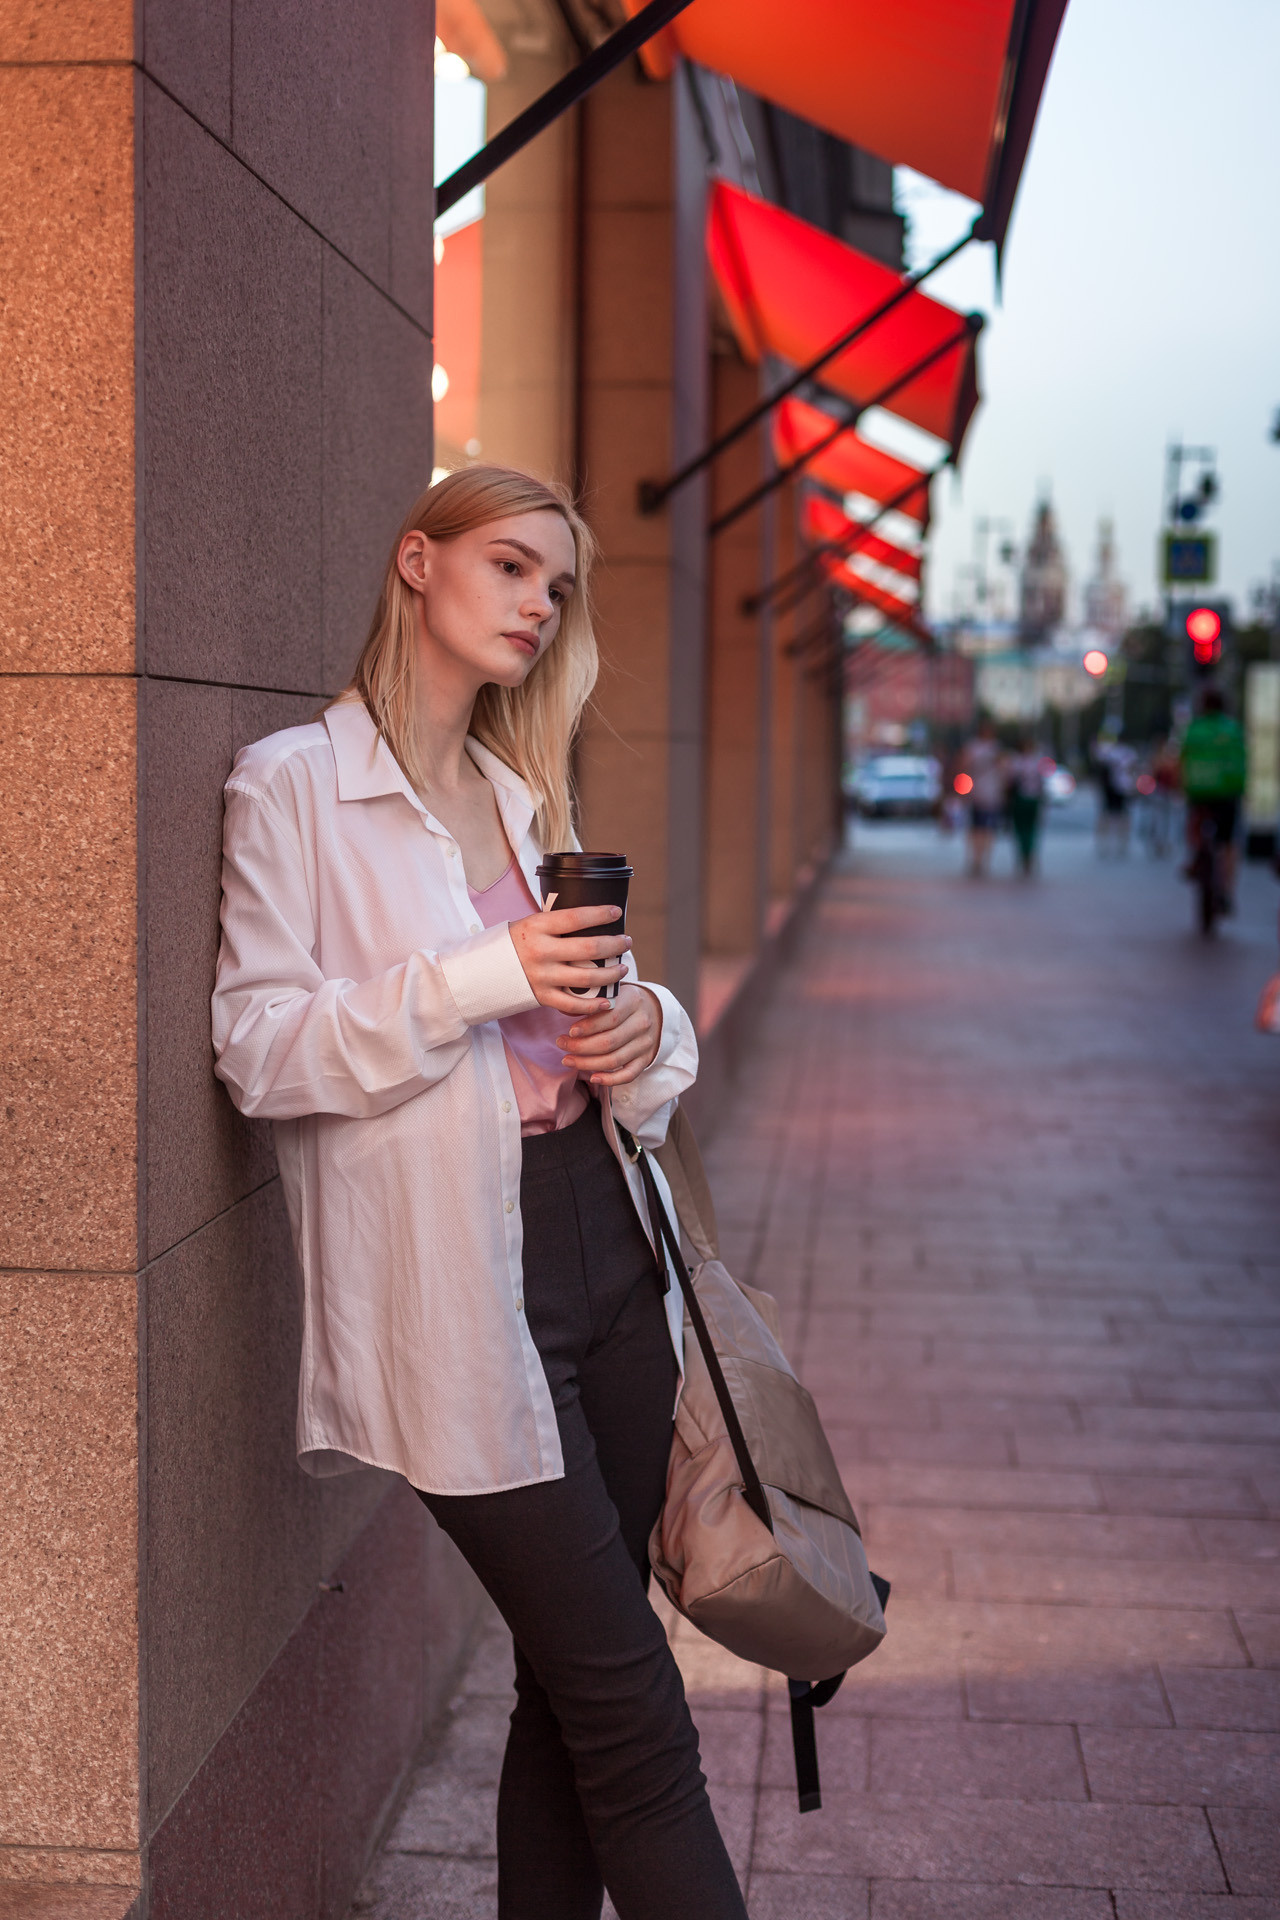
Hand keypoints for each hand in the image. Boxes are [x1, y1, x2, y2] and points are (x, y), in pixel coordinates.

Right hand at [509, 904, 630, 1014]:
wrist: (481, 970)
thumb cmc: (513, 943)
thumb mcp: (529, 924)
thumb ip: (556, 924)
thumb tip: (590, 918)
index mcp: (537, 927)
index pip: (576, 918)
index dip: (600, 914)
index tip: (617, 912)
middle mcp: (541, 951)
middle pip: (589, 949)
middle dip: (614, 944)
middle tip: (626, 942)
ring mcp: (542, 976)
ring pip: (587, 978)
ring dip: (611, 973)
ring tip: (622, 968)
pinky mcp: (541, 996)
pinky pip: (573, 1004)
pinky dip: (593, 1005)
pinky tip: (607, 1000)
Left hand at [557, 984, 661, 1087]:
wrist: (650, 1009)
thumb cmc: (621, 1000)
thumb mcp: (609, 991)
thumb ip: (589, 998)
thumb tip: (565, 1008)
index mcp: (633, 1001)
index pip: (611, 1017)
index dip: (588, 1027)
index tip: (570, 1031)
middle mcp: (642, 1023)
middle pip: (609, 1041)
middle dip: (580, 1046)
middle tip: (561, 1044)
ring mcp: (645, 1043)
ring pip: (614, 1060)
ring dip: (587, 1063)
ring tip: (568, 1060)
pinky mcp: (645, 1059)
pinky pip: (628, 1074)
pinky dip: (610, 1080)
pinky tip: (593, 1078)